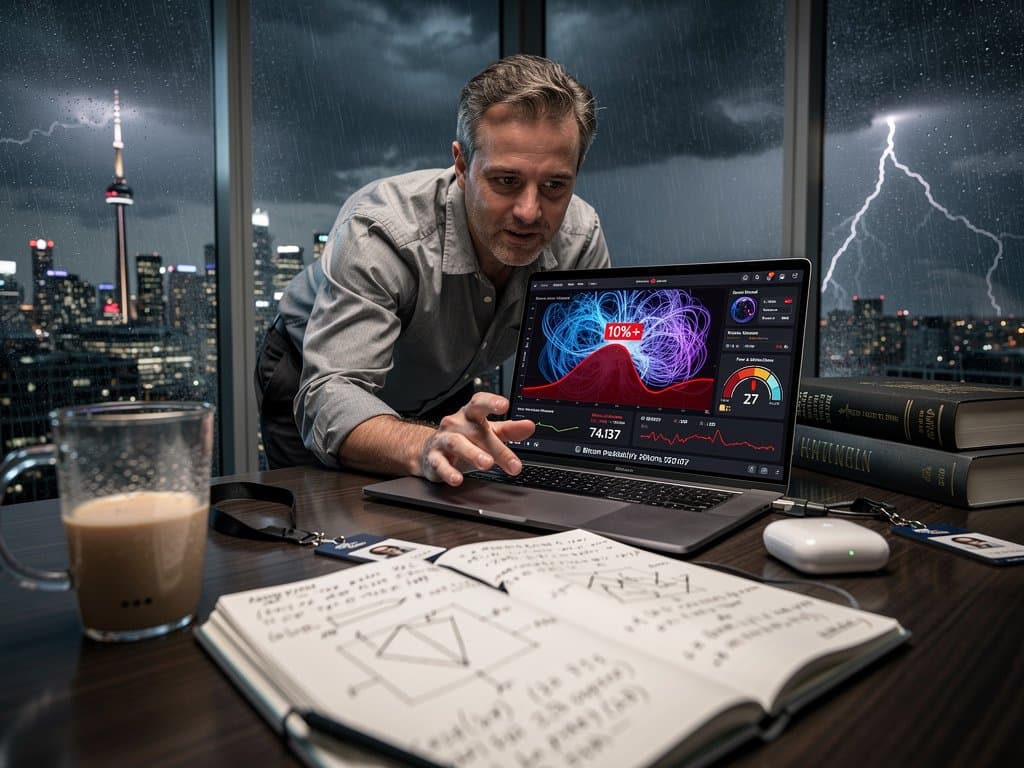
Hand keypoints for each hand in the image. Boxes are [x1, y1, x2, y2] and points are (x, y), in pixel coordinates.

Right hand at [419, 393, 534, 485]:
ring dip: (472, 453)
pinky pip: (440, 464)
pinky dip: (448, 472)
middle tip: (512, 463)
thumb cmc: (465, 438)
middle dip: (495, 447)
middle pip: (475, 431)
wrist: (432, 450)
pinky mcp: (434, 458)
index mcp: (470, 414)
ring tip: (486, 463)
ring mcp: (443, 440)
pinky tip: (457, 479)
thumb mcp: (488, 432)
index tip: (504, 405)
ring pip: (456, 443)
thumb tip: (530, 426)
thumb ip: (509, 430)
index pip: (479, 403)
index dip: (491, 402)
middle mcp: (456, 424)